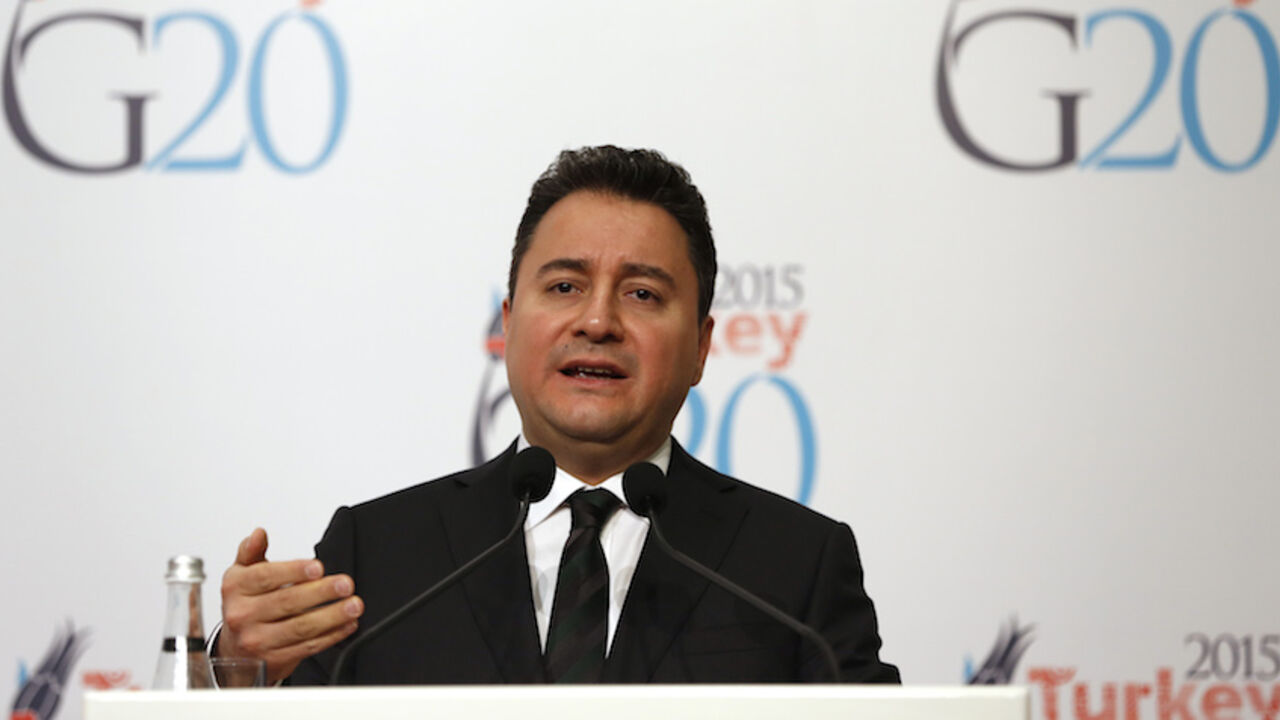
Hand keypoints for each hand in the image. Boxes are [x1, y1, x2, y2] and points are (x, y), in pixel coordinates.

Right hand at [217, 528, 362, 683]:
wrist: (235, 652)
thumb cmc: (244, 607)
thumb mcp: (241, 576)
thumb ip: (251, 552)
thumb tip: (258, 534)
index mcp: (236, 589)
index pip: (265, 577)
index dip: (293, 571)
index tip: (318, 567)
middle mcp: (242, 615)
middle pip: (286, 602)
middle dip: (320, 593)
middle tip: (345, 584)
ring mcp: (257, 641)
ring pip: (299, 628)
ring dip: (331, 616)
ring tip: (353, 605)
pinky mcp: (274, 661)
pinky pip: (307, 647)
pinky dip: (331, 636)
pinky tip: (347, 625)